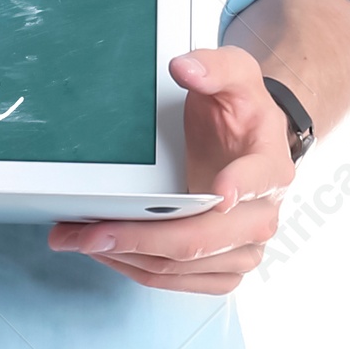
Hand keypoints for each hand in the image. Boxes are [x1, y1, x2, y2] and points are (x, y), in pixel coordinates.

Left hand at [48, 46, 293, 294]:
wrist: (249, 143)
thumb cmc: (241, 111)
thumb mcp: (236, 75)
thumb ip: (215, 67)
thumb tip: (186, 68)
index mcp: (271, 167)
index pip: (258, 181)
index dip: (238, 188)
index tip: (216, 192)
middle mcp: (262, 217)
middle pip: (203, 238)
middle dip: (141, 237)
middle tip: (89, 232)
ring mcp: (244, 248)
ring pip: (183, 266)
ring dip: (128, 258)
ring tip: (78, 239)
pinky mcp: (223, 267)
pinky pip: (179, 281)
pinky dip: (138, 270)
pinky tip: (106, 253)